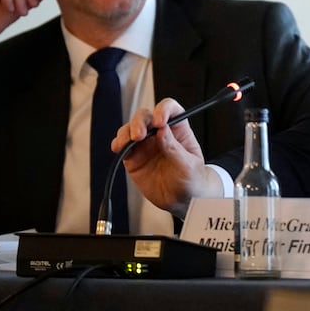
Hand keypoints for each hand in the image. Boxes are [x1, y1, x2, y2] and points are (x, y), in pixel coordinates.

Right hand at [112, 98, 222, 217]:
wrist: (182, 200)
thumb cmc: (191, 179)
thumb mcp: (188, 165)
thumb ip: (174, 149)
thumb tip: (162, 131)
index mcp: (178, 130)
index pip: (170, 109)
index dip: (164, 110)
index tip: (160, 121)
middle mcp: (159, 133)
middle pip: (146, 116)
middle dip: (140, 122)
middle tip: (139, 135)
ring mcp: (145, 144)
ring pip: (131, 129)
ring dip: (126, 132)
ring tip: (127, 142)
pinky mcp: (134, 158)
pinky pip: (122, 147)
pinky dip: (118, 145)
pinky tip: (118, 148)